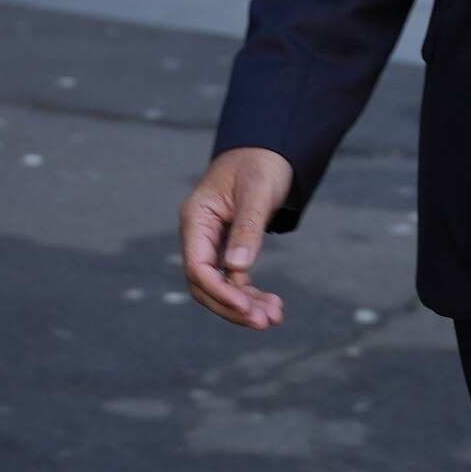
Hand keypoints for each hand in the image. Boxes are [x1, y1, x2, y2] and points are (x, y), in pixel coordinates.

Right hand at [180, 147, 294, 328]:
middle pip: (205, 284)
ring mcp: (212, 242)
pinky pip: (235, 279)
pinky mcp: (228, 248)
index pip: (197, 266)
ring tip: (274, 318)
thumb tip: (237, 269)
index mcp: (196, 218)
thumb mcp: (257, 192)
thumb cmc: (261, 163)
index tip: (246, 308)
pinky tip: (273, 306)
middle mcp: (198, 233)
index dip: (220, 291)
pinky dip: (251, 294)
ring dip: (245, 305)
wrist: (269, 148)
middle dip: (233, 306)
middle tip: (264, 323)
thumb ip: (247, 228)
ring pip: (220, 286)